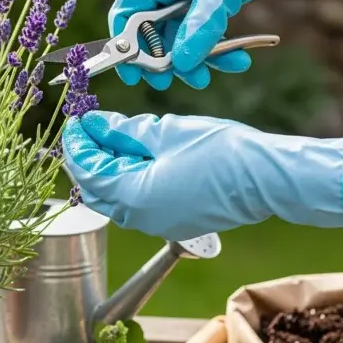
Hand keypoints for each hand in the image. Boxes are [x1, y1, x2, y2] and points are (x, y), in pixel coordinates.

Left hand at [61, 111, 342, 240]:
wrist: (267, 178)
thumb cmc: (222, 152)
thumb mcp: (165, 133)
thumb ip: (123, 131)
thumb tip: (94, 124)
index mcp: (133, 197)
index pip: (87, 171)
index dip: (77, 143)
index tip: (75, 119)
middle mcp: (139, 219)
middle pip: (94, 189)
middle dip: (84, 158)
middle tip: (86, 127)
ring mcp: (156, 223)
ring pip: (112, 197)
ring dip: (104, 168)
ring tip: (108, 136)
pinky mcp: (171, 220)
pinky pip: (134, 202)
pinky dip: (124, 178)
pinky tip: (131, 154)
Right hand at [111, 0, 342, 89]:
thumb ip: (200, 27)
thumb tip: (181, 63)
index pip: (127, 13)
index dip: (126, 46)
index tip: (133, 75)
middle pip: (150, 32)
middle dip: (162, 59)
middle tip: (170, 81)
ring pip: (177, 38)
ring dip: (191, 60)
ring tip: (206, 79)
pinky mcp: (204, 3)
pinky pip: (200, 34)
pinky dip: (215, 50)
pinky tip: (237, 60)